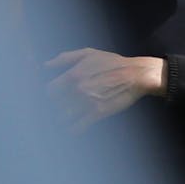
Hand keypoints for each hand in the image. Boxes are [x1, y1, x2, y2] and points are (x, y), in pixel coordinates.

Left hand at [46, 48, 163, 129]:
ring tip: (65, 119)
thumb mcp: (90, 53)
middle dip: (54, 107)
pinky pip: (77, 128)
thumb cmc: (114, 63)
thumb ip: (65, 58)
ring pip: (62, 118)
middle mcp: (77, 89)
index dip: (50, 95)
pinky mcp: (98, 113)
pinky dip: (73, 130)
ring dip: (62, 120)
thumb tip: (46, 65)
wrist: (138, 75)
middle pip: (53, 106)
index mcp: (73, 75)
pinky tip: (74, 128)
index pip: (48, 91)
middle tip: (60, 108)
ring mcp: (87, 102)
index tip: (54, 97)